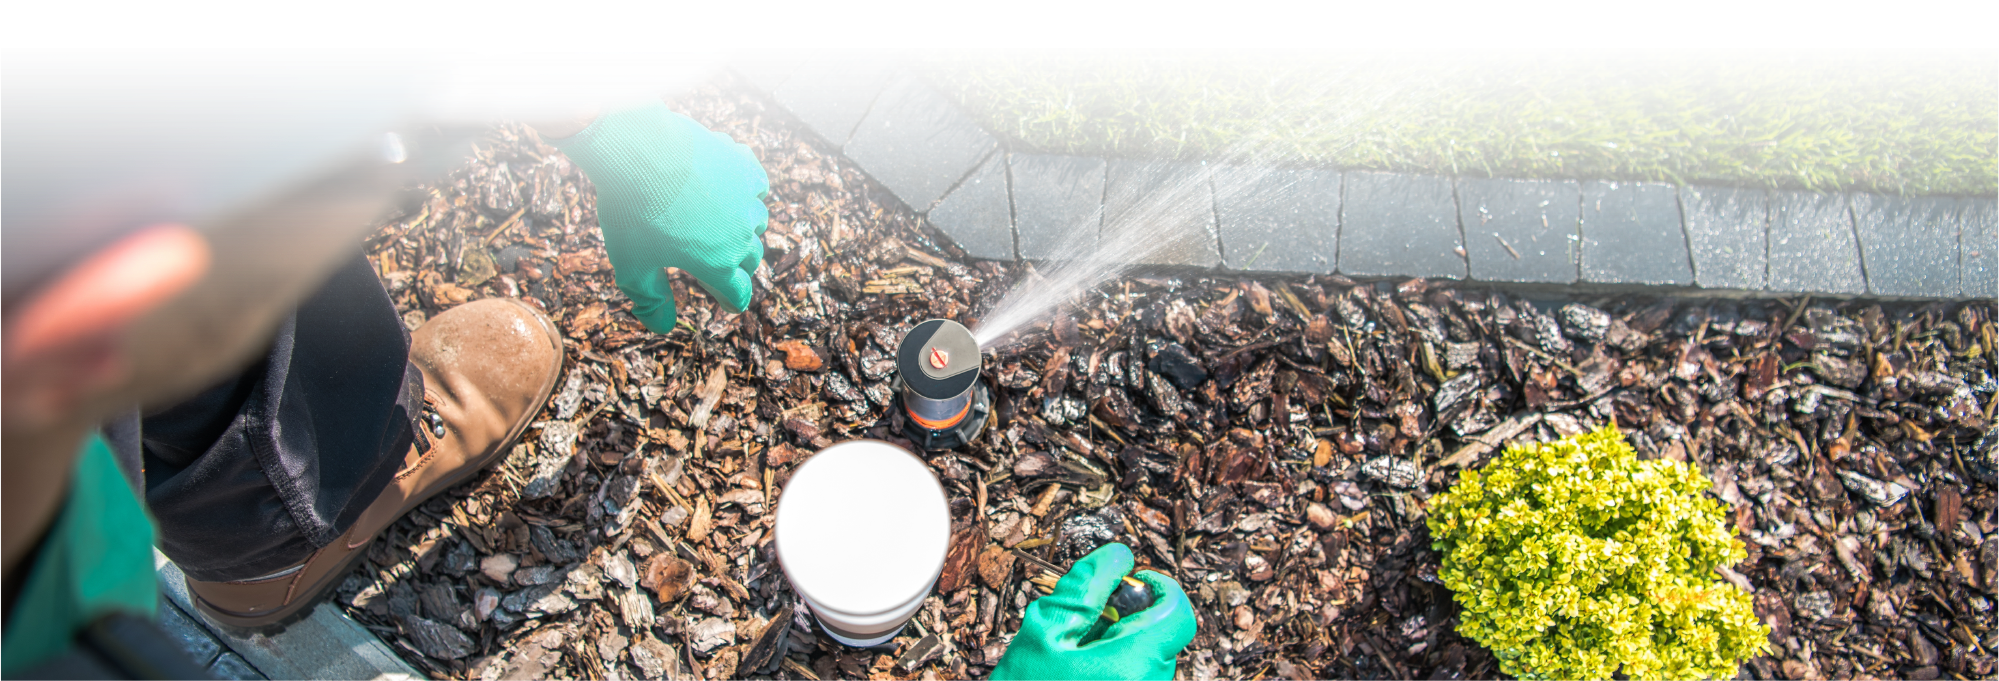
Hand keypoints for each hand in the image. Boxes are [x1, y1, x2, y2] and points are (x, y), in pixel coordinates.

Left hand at [544, 99, 768, 332]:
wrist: (635, 149)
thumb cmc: (630, 212)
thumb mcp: (632, 267)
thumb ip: (651, 302)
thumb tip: (663, 328)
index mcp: (718, 265)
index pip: (738, 295)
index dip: (727, 300)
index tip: (722, 299)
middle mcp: (740, 235)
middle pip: (749, 260)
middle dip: (733, 264)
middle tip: (708, 258)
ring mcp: (746, 199)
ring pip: (755, 222)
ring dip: (740, 227)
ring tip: (714, 221)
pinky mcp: (743, 166)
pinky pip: (756, 185)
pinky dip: (745, 190)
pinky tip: (726, 189)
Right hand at [991, 544, 1196, 680]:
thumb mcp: (1044, 632)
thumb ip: (1086, 588)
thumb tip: (1117, 556)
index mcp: (1133, 665)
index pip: (1178, 613)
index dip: (1156, 588)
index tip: (1127, 583)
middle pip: (1162, 636)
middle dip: (1129, 619)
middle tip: (1084, 626)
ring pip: (1149, 660)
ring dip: (1120, 647)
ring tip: (1075, 658)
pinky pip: (1137, 679)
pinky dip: (1115, 669)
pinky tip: (1081, 676)